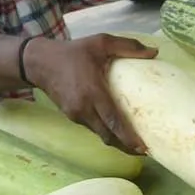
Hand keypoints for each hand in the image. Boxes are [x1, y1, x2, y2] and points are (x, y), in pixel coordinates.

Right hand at [25, 34, 157, 154]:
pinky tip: (115, 130)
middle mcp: (84, 108)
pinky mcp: (71, 116)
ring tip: (134, 143)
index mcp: (93, 92)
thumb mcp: (101, 42)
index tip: (143, 147)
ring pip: (100, 134)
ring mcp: (76, 115)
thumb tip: (154, 52)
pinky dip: (105, 132)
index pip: (113, 121)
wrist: (40, 62)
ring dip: (116, 141)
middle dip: (126, 146)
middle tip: (145, 151)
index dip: (128, 137)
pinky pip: (92, 128)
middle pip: (108, 135)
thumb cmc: (73, 52)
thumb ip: (128, 46)